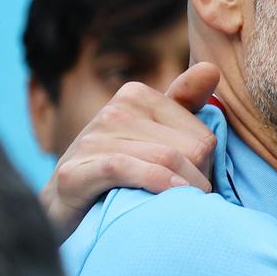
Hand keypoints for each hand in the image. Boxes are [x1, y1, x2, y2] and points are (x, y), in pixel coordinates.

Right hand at [40, 62, 220, 237]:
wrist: (65, 207)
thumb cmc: (122, 169)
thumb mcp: (157, 133)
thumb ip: (186, 103)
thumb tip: (211, 68)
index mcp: (136, 95)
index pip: (203, 135)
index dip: (208, 166)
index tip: (199, 183)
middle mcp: (113, 111)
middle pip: (191, 149)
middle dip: (198, 180)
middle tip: (190, 201)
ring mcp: (90, 140)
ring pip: (166, 159)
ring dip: (184, 191)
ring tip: (183, 207)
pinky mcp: (73, 171)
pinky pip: (126, 169)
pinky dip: (155, 183)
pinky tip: (168, 197)